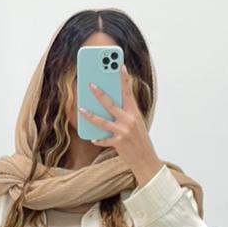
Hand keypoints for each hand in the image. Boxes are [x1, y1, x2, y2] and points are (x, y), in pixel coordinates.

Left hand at [79, 63, 163, 186]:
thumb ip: (126, 114)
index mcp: (135, 113)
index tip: (120, 65)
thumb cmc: (140, 141)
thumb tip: (109, 105)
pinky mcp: (119, 143)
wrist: (146, 160)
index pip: (128, 92)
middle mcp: (129, 120)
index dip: (124, 78)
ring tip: (81, 109)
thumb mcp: (137, 124)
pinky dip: (98, 139)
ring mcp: (123, 132)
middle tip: (90, 84)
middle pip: (111, 104)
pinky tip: (92, 137)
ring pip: (102, 121)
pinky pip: (104, 140)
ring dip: (90, 115)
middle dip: (99, 93)